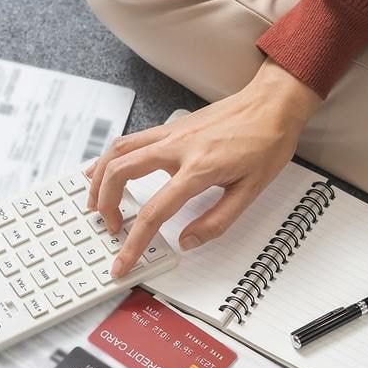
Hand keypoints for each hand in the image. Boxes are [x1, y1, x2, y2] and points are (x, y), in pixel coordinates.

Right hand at [88, 60, 320, 277]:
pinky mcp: (170, 127)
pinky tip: (104, 169)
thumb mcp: (251, 191)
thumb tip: (187, 242)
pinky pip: (129, 141)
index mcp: (198, 169)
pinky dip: (110, 158)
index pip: (154, 212)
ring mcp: (170, 134)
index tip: (123, 262)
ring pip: (117, 152)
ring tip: (95, 203)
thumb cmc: (267, 142)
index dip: (134, 243)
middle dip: (106, 205)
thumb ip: (217, 221)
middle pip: (120, 173)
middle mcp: (177, 148)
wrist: (272, 104)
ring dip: (99, 179)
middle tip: (110, 229)